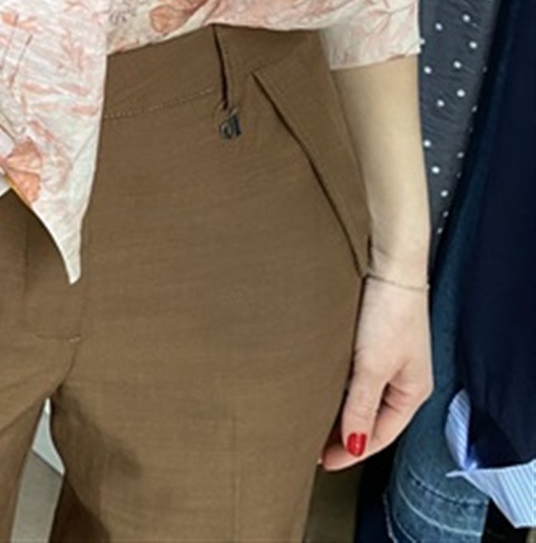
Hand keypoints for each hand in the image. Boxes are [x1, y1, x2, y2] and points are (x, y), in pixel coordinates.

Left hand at [317, 274, 432, 470]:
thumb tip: (351, 446)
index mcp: (412, 390)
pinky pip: (353, 372)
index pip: (380, 434)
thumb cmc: (390, 308)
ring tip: (309, 417)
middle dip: (343, 432)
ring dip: (337, 407)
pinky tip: (316, 384)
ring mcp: (386, 356)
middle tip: (309, 442)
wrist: (388, 259)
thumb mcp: (372, 365)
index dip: (351, 451)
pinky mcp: (371, 337)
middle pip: (370, 416)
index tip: (322, 461)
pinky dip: (336, 384)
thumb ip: (360, 407)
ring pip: (359, 394)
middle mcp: (401, 376)